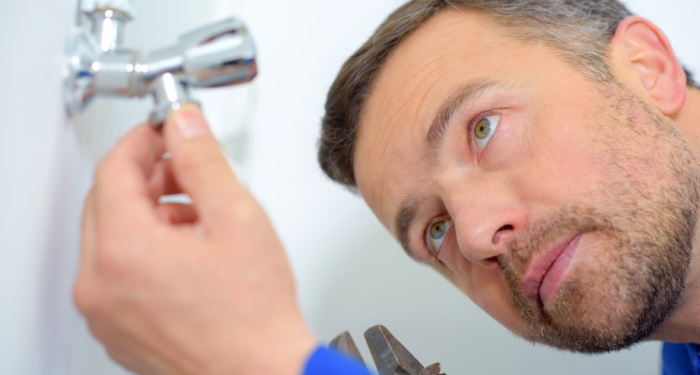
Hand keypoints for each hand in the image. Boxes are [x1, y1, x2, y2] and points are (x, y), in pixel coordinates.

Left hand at [73, 106, 316, 374]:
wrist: (260, 373)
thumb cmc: (253, 316)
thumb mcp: (238, 219)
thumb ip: (204, 162)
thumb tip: (185, 124)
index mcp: (124, 251)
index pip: (114, 169)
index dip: (143, 140)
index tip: (164, 131)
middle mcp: (100, 284)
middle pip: (107, 202)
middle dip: (147, 177)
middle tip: (186, 170)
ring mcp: (105, 311)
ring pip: (112, 237)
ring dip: (149, 214)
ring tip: (199, 217)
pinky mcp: (117, 328)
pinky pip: (117, 272)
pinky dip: (145, 250)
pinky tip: (189, 252)